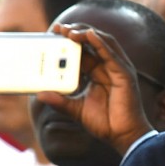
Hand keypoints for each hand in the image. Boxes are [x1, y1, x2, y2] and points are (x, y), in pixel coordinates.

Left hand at [34, 23, 152, 155]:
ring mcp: (117, 69)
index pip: (82, 50)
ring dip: (86, 33)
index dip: (68, 40)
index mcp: (96, 73)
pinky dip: (100, 43)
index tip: (53, 33)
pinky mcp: (124, 74)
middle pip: (92, 42)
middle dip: (75, 32)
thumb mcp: (76, 110)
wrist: (122, 136)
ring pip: (102, 43)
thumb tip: (40, 95)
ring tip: (69, 30)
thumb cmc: (104, 123)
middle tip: (58, 28)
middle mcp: (107, 67)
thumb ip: (59, 101)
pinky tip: (89, 34)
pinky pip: (112, 54)